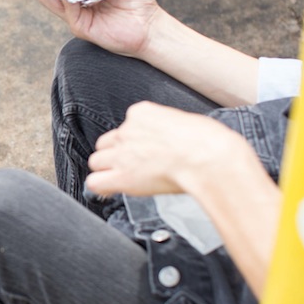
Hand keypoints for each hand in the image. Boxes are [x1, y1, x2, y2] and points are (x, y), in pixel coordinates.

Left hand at [85, 101, 247, 196]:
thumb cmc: (208, 142)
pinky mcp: (121, 176)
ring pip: (96, 162)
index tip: (144, 151)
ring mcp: (121, 154)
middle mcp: (126, 131)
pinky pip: (95, 182)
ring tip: (125, 179)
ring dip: (107, 170)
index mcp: (141, 113)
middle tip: (133, 166)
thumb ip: (166, 131)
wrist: (208, 157)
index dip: (132, 142)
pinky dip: (102, 187)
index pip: (125, 127)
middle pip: (104, 144)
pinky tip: (112, 190)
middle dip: (115, 155)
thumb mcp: (185, 123)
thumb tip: (167, 144)